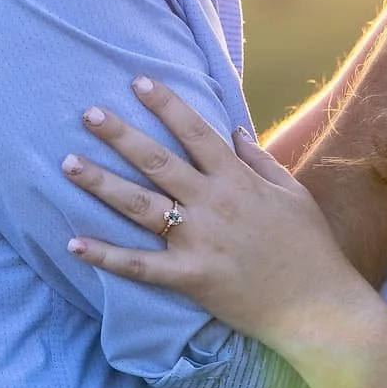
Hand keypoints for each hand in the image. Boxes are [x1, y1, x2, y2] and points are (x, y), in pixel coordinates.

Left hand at [62, 76, 377, 347]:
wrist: (317, 306)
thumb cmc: (309, 247)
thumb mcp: (292, 193)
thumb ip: (260, 160)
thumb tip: (234, 130)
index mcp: (238, 180)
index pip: (196, 132)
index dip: (166, 105)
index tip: (138, 81)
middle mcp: (213, 204)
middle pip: (157, 162)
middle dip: (120, 135)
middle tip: (87, 114)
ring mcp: (199, 241)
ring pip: (140, 206)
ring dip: (101, 184)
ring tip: (68, 164)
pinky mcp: (190, 277)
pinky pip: (139, 266)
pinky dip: (106, 256)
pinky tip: (73, 244)